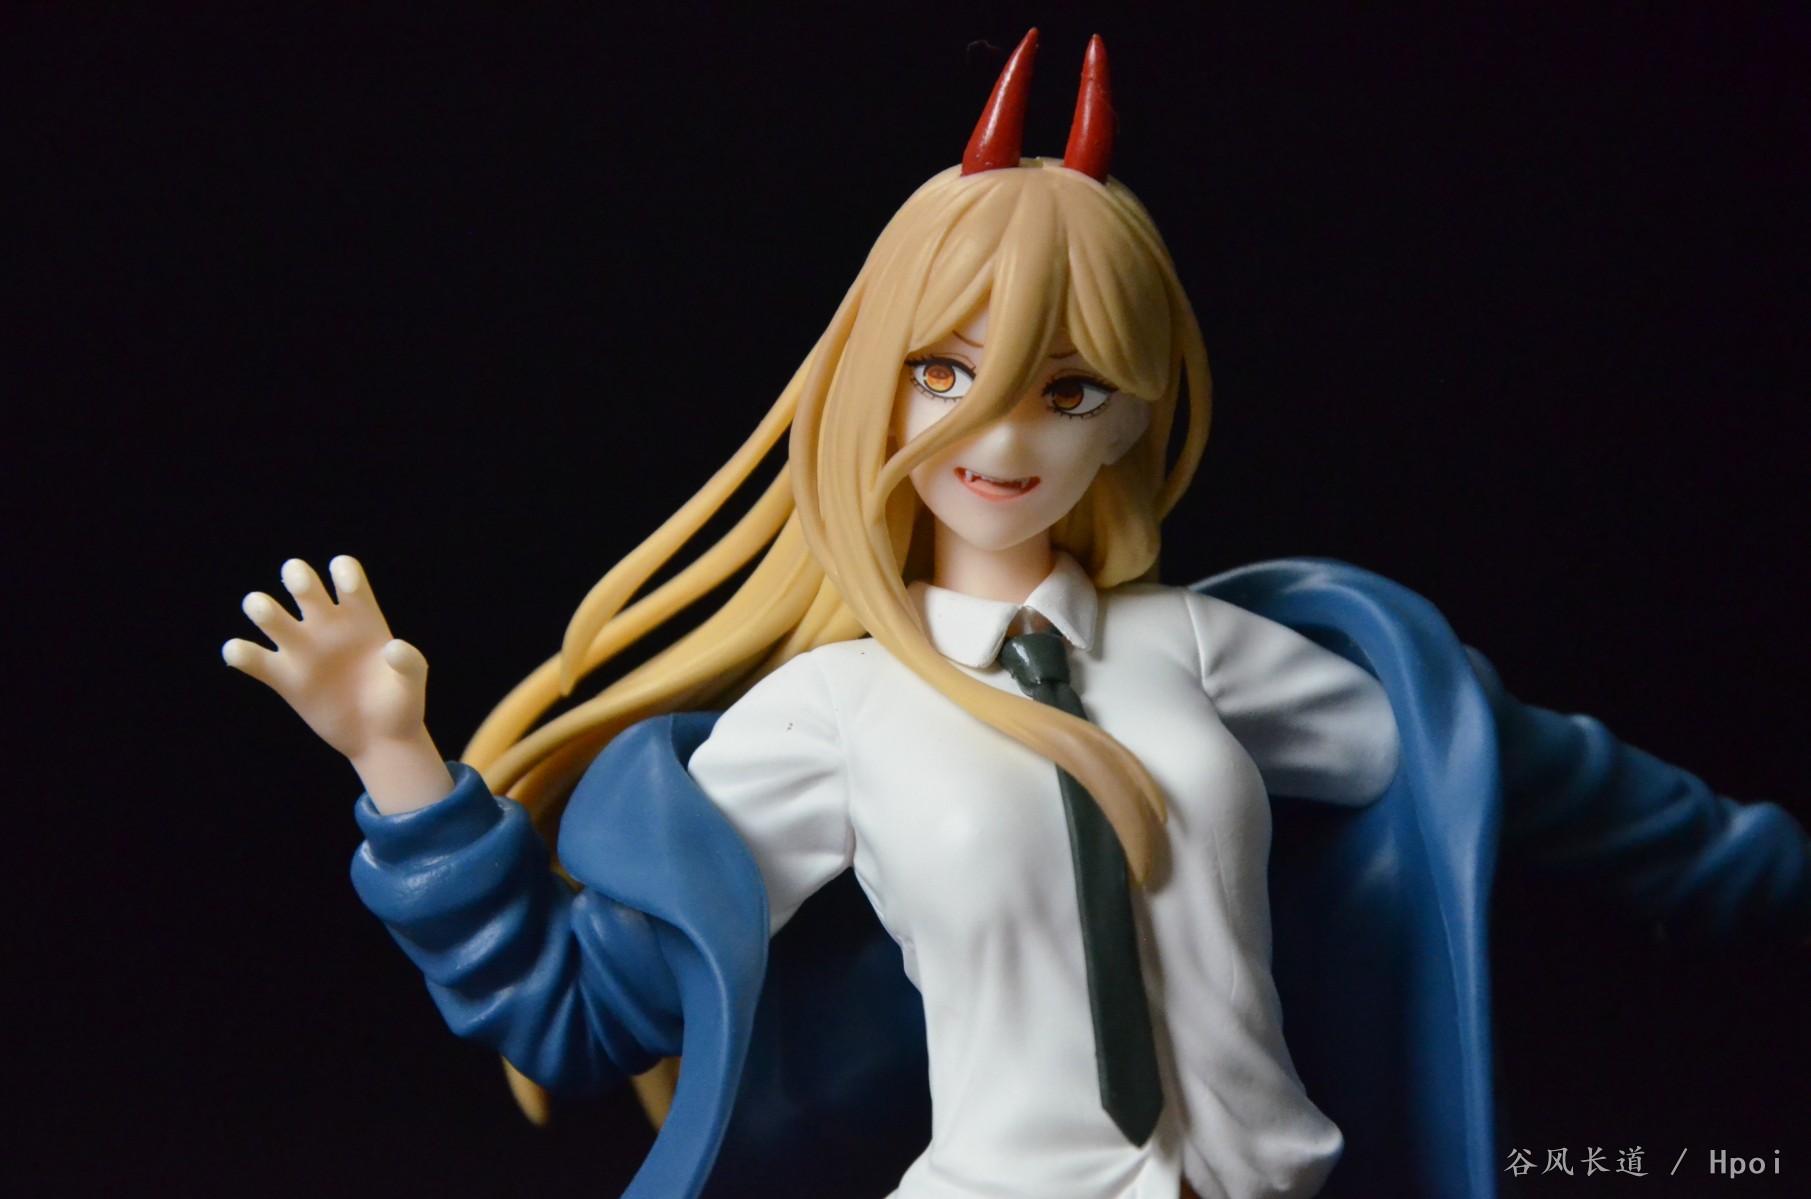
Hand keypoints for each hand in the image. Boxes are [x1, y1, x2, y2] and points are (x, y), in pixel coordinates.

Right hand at [224, 556, 452, 811]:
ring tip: (271, 618)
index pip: (344, 571)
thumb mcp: (413, 683)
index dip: (343, 571)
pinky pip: (250, 658)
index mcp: (360, 616)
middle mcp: (327, 626)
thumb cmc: (401, 705)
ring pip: (267, 612)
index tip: (349, 590)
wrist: (382, 740)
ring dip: (261, 606)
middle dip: (297, 576)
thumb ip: (409, 663)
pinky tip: (242, 653)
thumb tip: (391, 648)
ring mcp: (303, 651)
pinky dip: (238, 652)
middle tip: (304, 591)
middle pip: (301, 580)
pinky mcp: (284, 679)